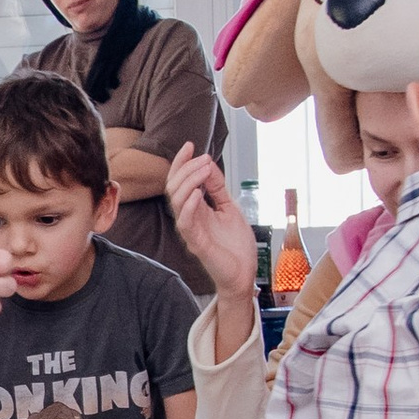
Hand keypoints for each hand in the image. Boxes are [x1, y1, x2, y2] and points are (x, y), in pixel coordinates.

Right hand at [165, 143, 257, 303]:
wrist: (243, 273)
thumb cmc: (235, 245)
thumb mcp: (229, 208)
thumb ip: (217, 188)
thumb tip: (208, 164)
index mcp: (195, 209)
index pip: (180, 182)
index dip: (181, 163)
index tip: (190, 145)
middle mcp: (189, 217)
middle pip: (174, 188)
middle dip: (185, 168)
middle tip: (202, 159)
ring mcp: (191, 230)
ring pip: (177, 202)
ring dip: (189, 182)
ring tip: (204, 170)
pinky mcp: (197, 244)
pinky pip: (185, 222)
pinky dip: (189, 205)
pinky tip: (198, 193)